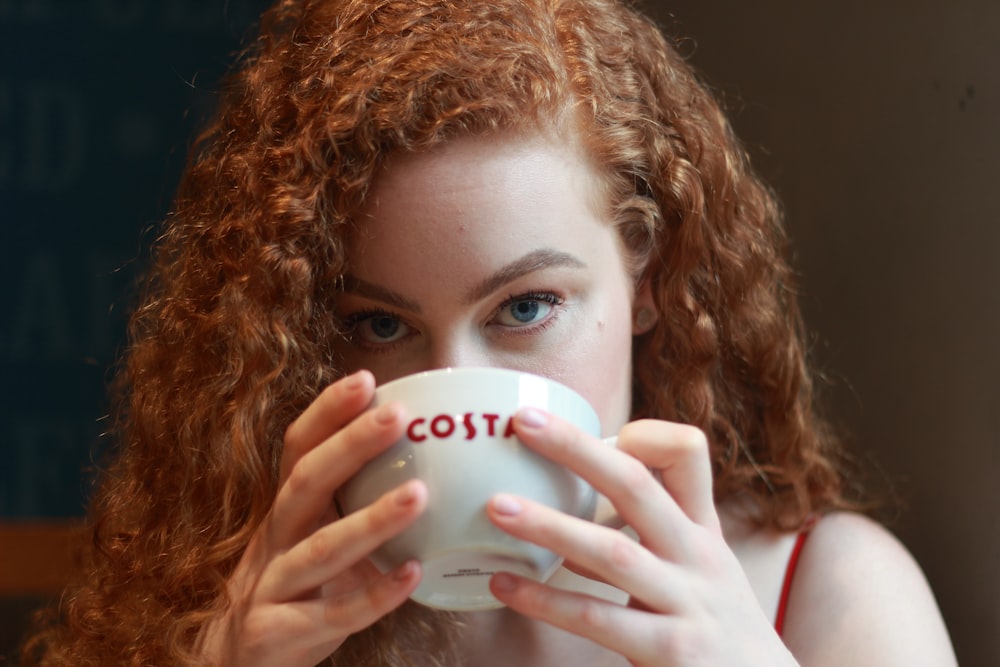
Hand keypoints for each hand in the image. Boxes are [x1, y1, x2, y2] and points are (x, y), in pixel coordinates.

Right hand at [196, 370, 426, 666]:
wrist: (240, 658)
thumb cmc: (296, 585)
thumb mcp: (314, 535)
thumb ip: (353, 500)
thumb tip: (427, 456)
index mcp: (287, 509)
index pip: (298, 448)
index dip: (327, 412)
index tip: (366, 379)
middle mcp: (274, 539)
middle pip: (306, 484)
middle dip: (349, 446)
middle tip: (396, 416)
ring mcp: (271, 586)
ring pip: (320, 549)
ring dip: (370, 522)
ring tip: (418, 496)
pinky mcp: (277, 634)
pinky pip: (331, 614)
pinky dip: (373, 596)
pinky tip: (411, 575)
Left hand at [485, 410, 797, 665]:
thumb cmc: (717, 631)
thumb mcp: (700, 572)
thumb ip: (648, 539)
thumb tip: (564, 518)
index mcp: (700, 531)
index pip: (689, 455)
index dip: (646, 432)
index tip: (600, 428)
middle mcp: (697, 557)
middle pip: (638, 486)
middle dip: (578, 449)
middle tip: (524, 424)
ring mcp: (687, 603)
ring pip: (613, 552)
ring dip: (550, 526)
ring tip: (497, 507)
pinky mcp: (672, 650)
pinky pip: (599, 619)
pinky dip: (547, 601)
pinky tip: (506, 585)